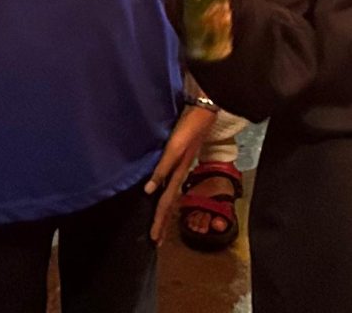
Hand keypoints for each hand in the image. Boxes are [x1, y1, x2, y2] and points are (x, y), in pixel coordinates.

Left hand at [145, 102, 218, 242]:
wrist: (203, 111)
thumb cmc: (188, 128)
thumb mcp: (174, 148)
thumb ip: (162, 168)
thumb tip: (148, 191)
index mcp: (178, 174)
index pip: (165, 203)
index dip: (159, 221)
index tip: (154, 240)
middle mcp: (179, 174)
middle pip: (168, 203)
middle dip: (163, 222)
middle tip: (157, 241)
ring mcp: (181, 167)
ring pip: (170, 195)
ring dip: (164, 211)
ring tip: (160, 224)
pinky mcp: (180, 158)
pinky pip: (170, 183)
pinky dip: (165, 193)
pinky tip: (162, 192)